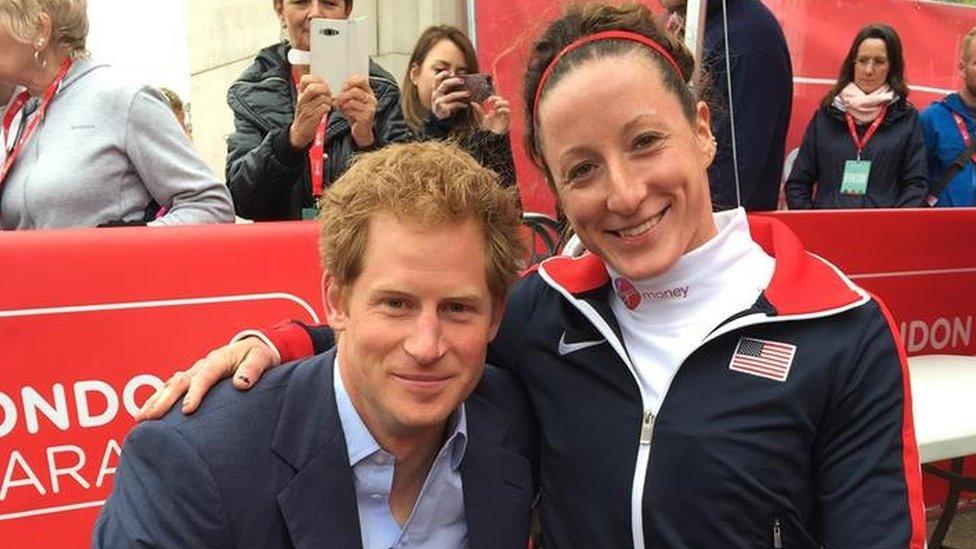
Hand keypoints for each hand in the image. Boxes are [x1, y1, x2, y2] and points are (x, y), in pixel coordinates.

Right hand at [134, 337, 280, 420]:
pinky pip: (171, 388)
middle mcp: (202, 364)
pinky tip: (146, 413)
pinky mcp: (192, 379)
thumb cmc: (259, 355)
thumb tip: (241, 384)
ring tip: (141, 418)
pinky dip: (157, 399)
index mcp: (218, 359)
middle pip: (180, 381)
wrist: (256, 347)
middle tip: (150, 417)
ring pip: (170, 385)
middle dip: (164, 399)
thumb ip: (253, 370)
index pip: (203, 377)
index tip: (186, 410)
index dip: (194, 393)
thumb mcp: (262, 359)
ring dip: (155, 400)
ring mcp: (195, 371)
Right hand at [289, 74, 332, 148]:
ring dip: (328, 100)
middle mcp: (302, 100)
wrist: (299, 132)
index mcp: (300, 94)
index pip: (305, 79)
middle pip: (313, 88)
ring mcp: (306, 108)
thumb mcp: (305, 101)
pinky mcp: (312, 117)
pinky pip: (323, 108)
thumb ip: (311, 92)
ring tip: (328, 103)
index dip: (316, 79)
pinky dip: (328, 108)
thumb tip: (324, 83)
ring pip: (321, 98)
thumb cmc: (305, 115)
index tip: (323, 84)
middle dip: (325, 89)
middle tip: (328, 94)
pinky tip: (327, 110)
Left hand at [336, 74, 376, 147]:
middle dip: (343, 94)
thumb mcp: (352, 100)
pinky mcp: (366, 117)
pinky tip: (343, 112)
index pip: (361, 80)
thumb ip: (348, 91)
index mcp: (368, 92)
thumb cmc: (355, 113)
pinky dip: (345, 111)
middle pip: (355, 91)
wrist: (361, 130)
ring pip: (351, 101)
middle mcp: (371, 99)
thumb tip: (335, 84)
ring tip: (339, 106)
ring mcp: (370, 108)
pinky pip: (352, 110)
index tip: (342, 86)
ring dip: (342, 103)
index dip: (350, 81)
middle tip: (337, 99)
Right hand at [431, 71, 470, 119]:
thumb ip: (452, 88)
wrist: (443, 120)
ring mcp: (438, 102)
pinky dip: (461, 104)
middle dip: (455, 81)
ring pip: (451, 95)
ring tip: (469, 93)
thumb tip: (465, 81)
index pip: (436, 78)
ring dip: (461, 94)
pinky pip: (454, 105)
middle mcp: (436, 95)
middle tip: (463, 81)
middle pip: (445, 84)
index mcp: (436, 89)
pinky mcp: (443, 110)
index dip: (443, 74)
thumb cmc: (447, 104)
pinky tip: (467, 105)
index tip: (451, 72)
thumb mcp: (447, 95)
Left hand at [473, 95, 510, 134]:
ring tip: (495, 106)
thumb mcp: (481, 118)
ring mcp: (504, 114)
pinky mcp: (507, 118)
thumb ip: (478, 110)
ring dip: (500, 102)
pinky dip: (502, 109)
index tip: (487, 101)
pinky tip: (497, 112)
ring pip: (506, 103)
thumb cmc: (488, 128)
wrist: (492, 137)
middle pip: (502, 99)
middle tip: (491, 102)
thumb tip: (472, 102)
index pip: (497, 98)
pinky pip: (507, 110)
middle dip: (497, 98)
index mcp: (495, 109)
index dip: (493, 97)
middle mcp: (500, 110)